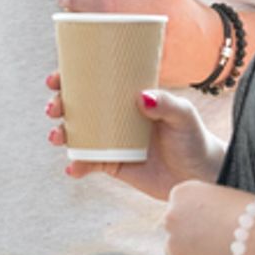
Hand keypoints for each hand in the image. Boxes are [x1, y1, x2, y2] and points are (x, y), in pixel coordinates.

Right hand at [45, 75, 224, 199]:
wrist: (201, 176)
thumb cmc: (195, 139)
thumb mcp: (184, 116)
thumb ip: (166, 104)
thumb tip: (141, 96)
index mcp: (129, 96)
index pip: (96, 81)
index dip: (71, 77)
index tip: (56, 78)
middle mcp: (116, 116)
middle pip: (78, 106)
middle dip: (59, 104)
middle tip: (54, 108)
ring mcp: (112, 141)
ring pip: (77, 134)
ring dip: (61, 134)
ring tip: (58, 137)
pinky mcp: (113, 165)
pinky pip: (88, 164)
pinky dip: (77, 166)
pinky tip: (73, 169)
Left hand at [57, 0, 218, 86]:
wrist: (209, 48)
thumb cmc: (178, 12)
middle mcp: (164, 14)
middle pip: (111, 6)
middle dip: (79, 0)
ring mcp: (157, 42)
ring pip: (109, 35)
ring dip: (79, 27)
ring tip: (64, 19)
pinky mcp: (152, 67)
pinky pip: (116, 60)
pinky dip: (92, 55)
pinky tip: (76, 49)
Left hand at [163, 181, 254, 254]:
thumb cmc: (253, 215)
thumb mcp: (224, 197)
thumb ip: (204, 206)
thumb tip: (199, 223)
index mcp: (182, 192)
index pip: (181, 206)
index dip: (199, 216)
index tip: (216, 222)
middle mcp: (170, 216)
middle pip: (175, 228)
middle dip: (190, 235)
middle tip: (215, 242)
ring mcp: (172, 244)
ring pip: (176, 251)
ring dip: (191, 254)